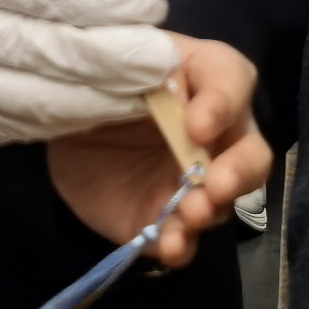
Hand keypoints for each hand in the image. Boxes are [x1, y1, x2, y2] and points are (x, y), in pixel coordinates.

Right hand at [0, 0, 179, 145]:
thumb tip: (136, 17)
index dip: (101, 5)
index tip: (153, 9)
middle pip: (43, 51)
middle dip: (113, 60)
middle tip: (164, 62)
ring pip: (39, 100)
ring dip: (101, 99)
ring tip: (147, 93)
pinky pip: (29, 124)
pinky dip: (74, 117)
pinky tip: (107, 108)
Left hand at [49, 38, 269, 272]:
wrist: (58, 126)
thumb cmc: (91, 81)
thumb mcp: (106, 63)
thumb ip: (134, 70)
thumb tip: (169, 93)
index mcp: (199, 77)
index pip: (232, 80)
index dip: (223, 103)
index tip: (196, 125)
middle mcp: (211, 135)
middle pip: (251, 152)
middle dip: (240, 170)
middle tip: (216, 184)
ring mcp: (189, 183)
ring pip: (223, 202)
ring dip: (210, 210)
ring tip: (189, 214)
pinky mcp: (163, 218)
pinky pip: (184, 240)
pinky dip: (180, 245)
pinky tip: (169, 245)